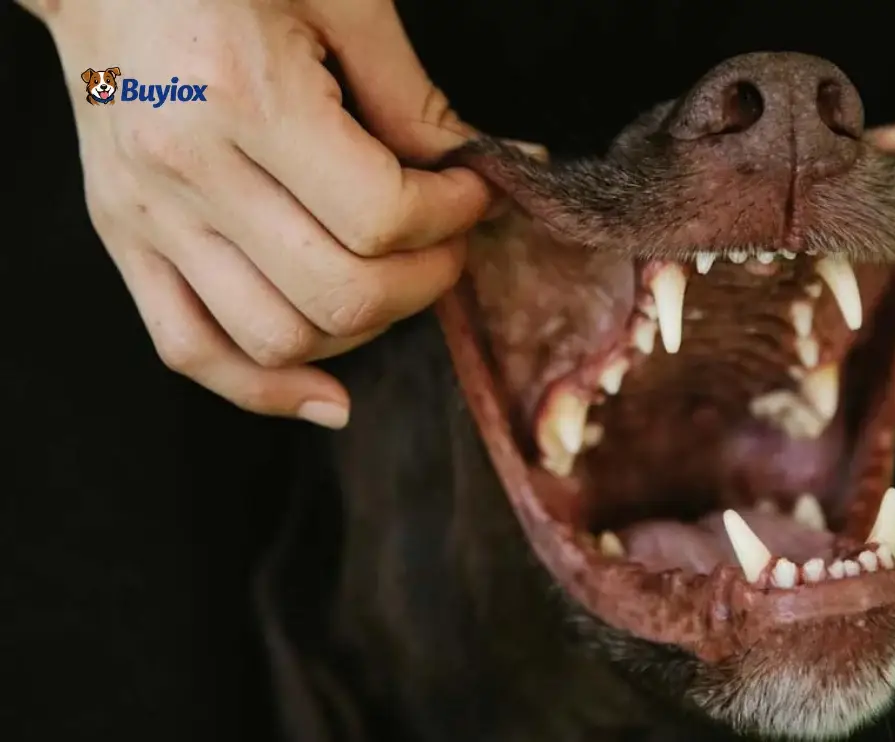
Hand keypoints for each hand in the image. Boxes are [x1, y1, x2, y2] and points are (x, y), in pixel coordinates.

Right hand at [21, 0, 491, 427]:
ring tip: (392, 280)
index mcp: (243, 98)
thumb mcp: (340, 1)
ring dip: (363, 329)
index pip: (382, 216)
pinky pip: (192, 350)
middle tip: (448, 240)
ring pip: (277, 339)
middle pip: (340, 293)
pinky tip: (329, 396)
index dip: (453, 215)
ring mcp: (147, 216)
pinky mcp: (124, 240)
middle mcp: (186, 170)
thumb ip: (415, 100)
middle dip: (425, 279)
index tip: (473, 190)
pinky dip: (266, 390)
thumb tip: (499, 166)